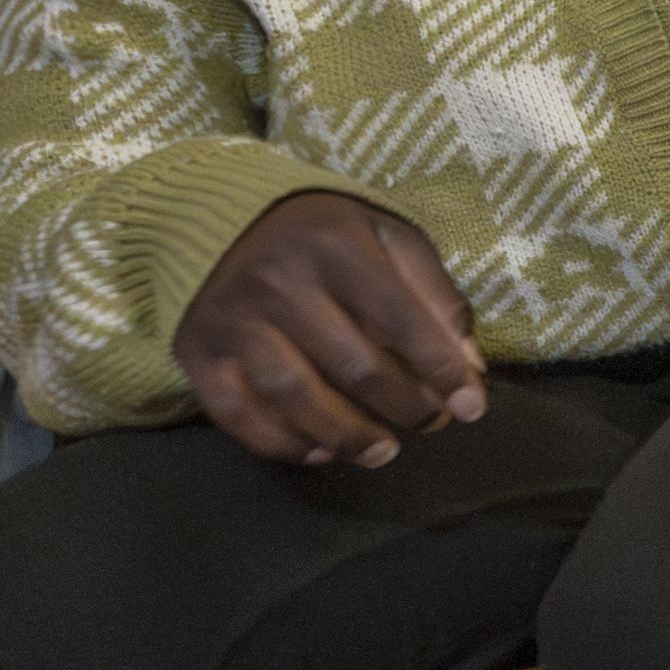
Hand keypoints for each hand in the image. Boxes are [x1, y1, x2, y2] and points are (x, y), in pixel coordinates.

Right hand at [173, 190, 485, 469]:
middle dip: (404, 407)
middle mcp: (280, 283)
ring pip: (296, 396)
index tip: (472, 405)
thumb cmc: (323, 233)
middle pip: (353, 366)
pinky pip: (238, 412)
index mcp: (336, 247)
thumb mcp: (387, 236)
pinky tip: (320, 451)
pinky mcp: (197, 351)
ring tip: (382, 452)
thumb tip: (469, 364)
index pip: (401, 320)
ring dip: (347, 436)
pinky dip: (281, 442)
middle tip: (432, 425)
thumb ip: (433, 293)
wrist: (220, 217)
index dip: (442, 370)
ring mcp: (234, 321)